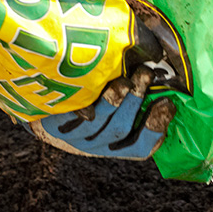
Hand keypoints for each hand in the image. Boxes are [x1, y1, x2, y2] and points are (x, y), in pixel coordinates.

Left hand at [25, 66, 175, 159]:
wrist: (45, 109)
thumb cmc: (90, 101)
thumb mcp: (114, 106)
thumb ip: (136, 93)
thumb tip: (161, 64)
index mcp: (115, 145)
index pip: (140, 147)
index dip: (155, 128)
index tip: (167, 102)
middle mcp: (96, 144)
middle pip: (119, 130)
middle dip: (135, 102)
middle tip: (146, 73)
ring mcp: (73, 136)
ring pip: (97, 122)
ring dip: (113, 101)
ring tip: (124, 80)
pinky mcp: (53, 123)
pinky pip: (71, 114)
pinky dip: (84, 103)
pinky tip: (92, 85)